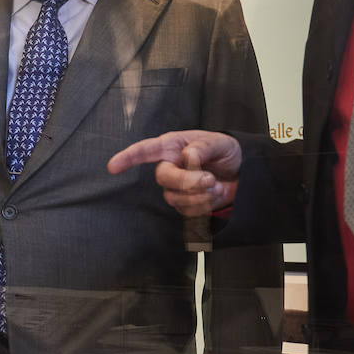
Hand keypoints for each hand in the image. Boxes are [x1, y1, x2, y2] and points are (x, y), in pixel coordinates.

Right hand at [107, 130, 243, 215]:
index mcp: (173, 146)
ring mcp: (174, 186)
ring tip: (216, 184)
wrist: (240, 174)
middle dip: (187, 182)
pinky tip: (214, 194)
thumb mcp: (220, 143)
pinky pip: (187, 210)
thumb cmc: (225, 152)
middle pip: (163, 178)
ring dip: (200, 194)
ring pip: (175, 197)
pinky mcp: (183, 203)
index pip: (146, 151)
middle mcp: (169, 165)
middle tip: (210, 179)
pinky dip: (205, 204)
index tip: (113, 167)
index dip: (128, 158)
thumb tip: (188, 156)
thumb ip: (204, 147)